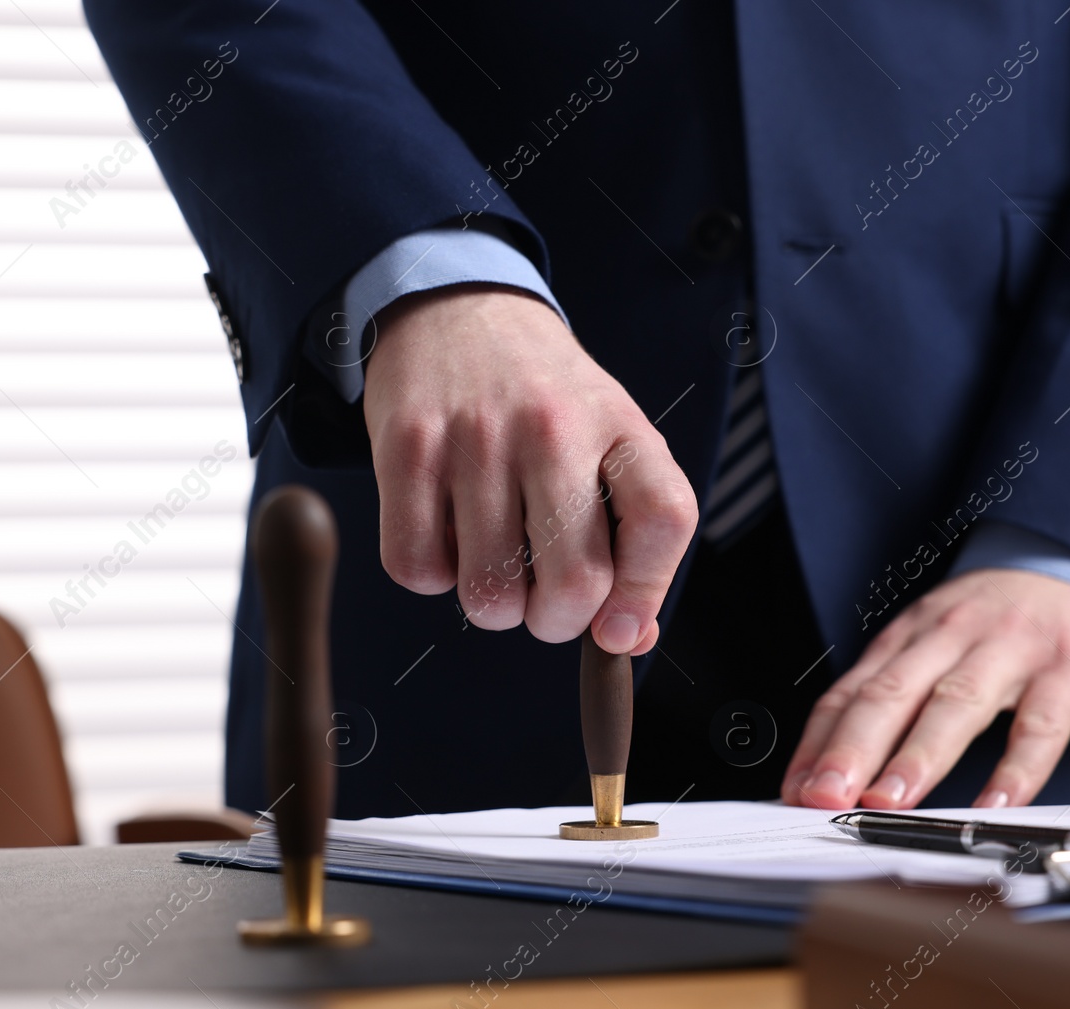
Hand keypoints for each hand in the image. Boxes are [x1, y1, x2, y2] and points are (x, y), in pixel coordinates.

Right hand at [362, 284, 697, 654]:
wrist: (455, 308)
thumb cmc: (542, 398)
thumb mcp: (607, 440)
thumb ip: (630, 536)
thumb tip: (625, 640)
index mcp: (619, 425)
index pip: (664, 520)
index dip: (646, 595)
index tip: (617, 629)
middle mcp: (553, 427)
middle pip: (574, 583)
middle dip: (555, 622)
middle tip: (542, 600)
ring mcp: (476, 437)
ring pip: (490, 594)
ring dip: (492, 605)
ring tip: (492, 560)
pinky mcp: (406, 449)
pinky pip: (417, 569)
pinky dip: (431, 576)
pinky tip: (446, 536)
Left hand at [780, 569, 1069, 809]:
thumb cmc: (992, 617)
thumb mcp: (930, 641)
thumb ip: (889, 698)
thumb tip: (835, 766)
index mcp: (908, 637)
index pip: (849, 692)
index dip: (818, 743)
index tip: (795, 790)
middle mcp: (949, 638)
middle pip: (890, 695)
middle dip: (851, 750)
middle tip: (824, 797)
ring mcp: (1008, 651)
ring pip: (955, 704)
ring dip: (917, 757)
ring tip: (888, 802)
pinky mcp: (1066, 669)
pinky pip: (1041, 724)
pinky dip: (1017, 769)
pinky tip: (995, 804)